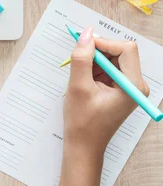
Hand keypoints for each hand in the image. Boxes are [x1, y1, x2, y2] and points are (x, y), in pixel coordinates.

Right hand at [60, 26, 148, 185]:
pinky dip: (94, 69)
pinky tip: (83, 82)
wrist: (83, 146)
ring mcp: (128, 87)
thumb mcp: (78, 87)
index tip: (83, 45)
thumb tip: (86, 35)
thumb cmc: (82, 123)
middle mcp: (136, 84)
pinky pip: (108, 69)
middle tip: (77, 59)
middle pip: (120, 52)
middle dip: (98, 52)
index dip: (103, 43)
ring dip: (94, 62)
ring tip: (79, 78)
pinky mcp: (119, 89)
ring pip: (113, 59)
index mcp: (133, 85)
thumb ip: (82, 59)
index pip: (125, 50)